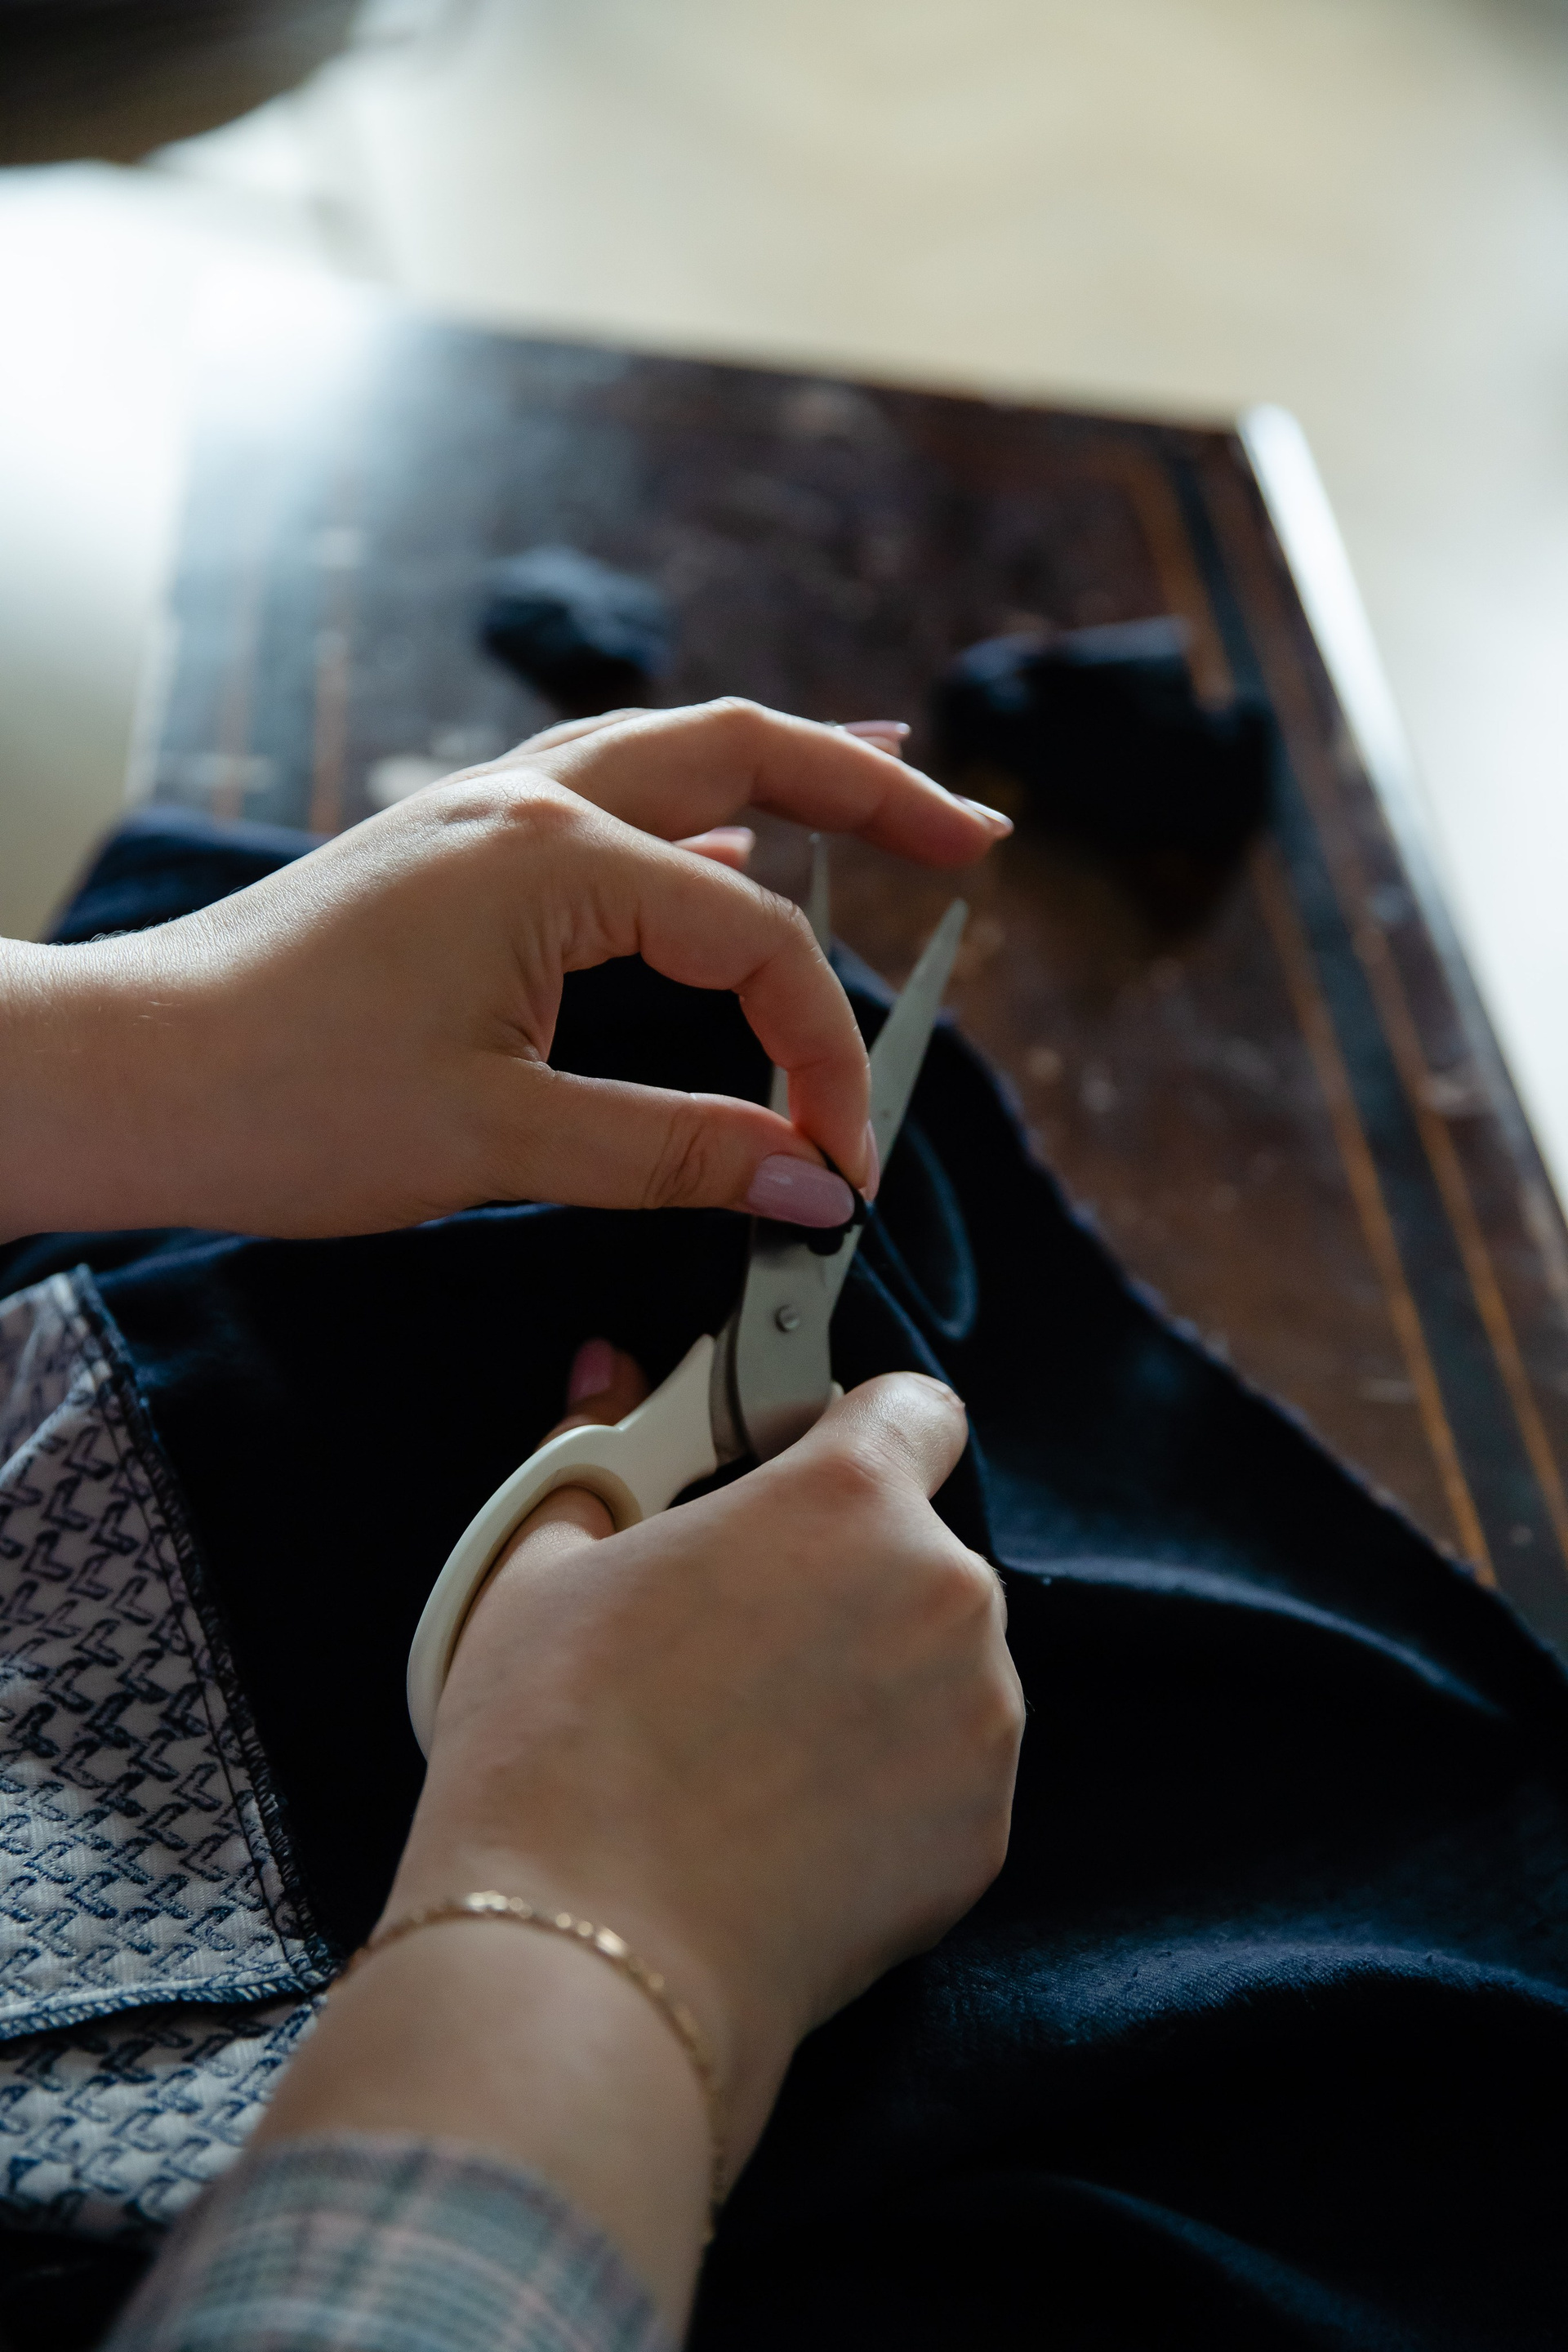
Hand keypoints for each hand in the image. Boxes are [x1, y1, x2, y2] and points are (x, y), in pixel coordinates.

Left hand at [0, 701, 1008, 1241]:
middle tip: (974, 836)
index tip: (845, 1160)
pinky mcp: (452, 850)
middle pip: (743, 753)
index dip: (822, 1052)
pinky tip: (736, 840)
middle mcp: (524, 802)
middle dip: (873, 789)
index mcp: (550, 856)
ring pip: (673, 753)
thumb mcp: (498, 1143)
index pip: (754, 937)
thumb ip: (675, 1153)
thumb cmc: (285, 1102)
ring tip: (887, 777)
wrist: (128, 1075)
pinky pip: (607, 795)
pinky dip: (695, 808)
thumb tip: (813, 1187)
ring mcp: (482, 813)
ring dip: (788, 767)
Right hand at [397, 1347, 1021, 2156]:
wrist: (590, 1955)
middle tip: (732, 1640)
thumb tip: (604, 1375)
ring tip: (746, 1751)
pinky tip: (782, 1824)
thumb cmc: (551, 1746)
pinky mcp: (982, 1833)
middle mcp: (944, 1592)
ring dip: (870, 1683)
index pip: (914, 1408)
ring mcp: (979, 1719)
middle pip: (918, 1549)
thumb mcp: (543, 1566)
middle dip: (843, 1578)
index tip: (804, 1468)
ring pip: (936, 1665)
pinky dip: (885, 1788)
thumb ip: (600, 1456)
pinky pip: (943, 1775)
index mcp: (849, 1498)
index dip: (858, 1430)